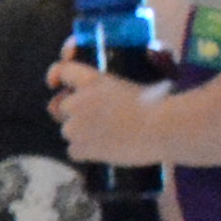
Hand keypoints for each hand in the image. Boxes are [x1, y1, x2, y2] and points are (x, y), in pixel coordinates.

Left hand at [47, 57, 166, 169]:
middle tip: (96, 117)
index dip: (57, 76)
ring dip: (81, 133)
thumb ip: (128, 77)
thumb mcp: (142, 79)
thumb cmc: (162, 102)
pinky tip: (104, 150)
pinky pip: (73, 151)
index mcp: (92, 80)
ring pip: (67, 130)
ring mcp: (77, 126)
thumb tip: (139, 68)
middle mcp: (78, 102)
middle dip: (72, 111)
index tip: (57, 83)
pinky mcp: (82, 148)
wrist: (163, 128)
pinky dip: (85, 152)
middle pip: (60, 106)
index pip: (62, 71)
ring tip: (108, 135)